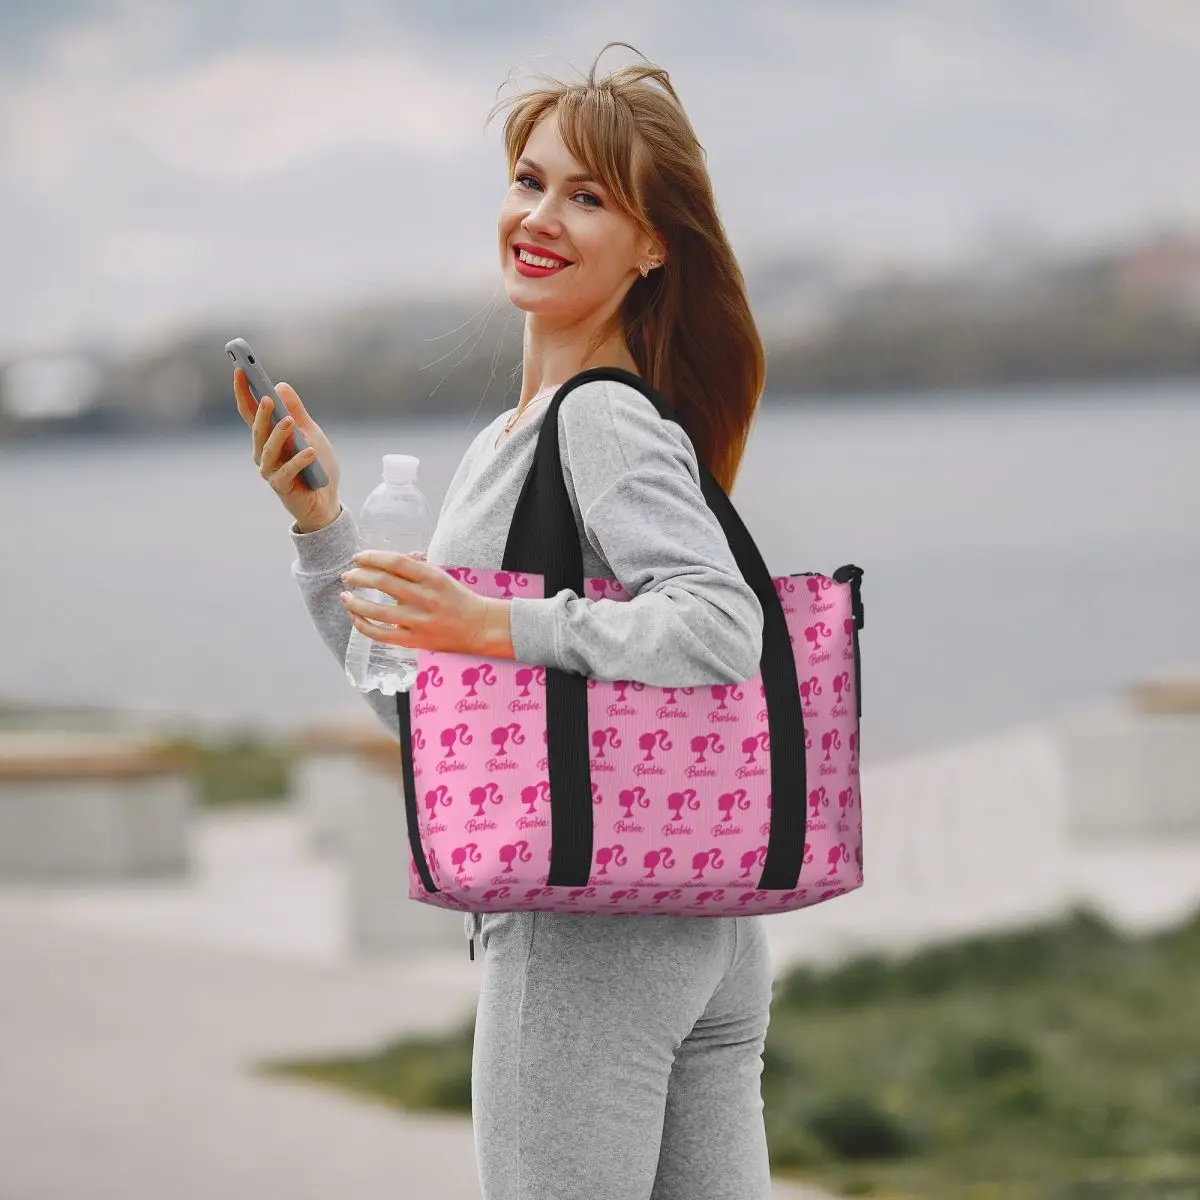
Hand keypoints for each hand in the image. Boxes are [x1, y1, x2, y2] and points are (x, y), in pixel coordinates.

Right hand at [234, 369, 341, 530]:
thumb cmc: (317, 466)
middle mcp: (263, 453)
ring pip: (268, 449)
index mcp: (268, 437)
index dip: (244, 392)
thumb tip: (280, 385)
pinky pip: (287, 471)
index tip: (240, 370)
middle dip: (260, 413)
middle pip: (257, 430)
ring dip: (279, 434)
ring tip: (289, 422)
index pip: (251, 412)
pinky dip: (299, 461)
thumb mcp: (312, 433)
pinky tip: (309, 452)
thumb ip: (297, 412)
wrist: (325, 501)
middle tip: (267, 397)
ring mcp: (270, 471)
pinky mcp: (281, 486)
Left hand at [339, 550, 509, 656]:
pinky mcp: (414, 639)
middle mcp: (424, 597)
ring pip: (376, 610)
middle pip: (382, 582)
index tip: (358, 558)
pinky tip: (355, 618)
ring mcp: (418, 620)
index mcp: (431, 577)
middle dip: (358, 576)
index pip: (394, 562)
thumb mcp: (440, 576)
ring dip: (355, 601)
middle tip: (348, 576)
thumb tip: (381, 565)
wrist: (479, 626)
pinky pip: (381, 634)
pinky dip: (363, 626)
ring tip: (345, 596)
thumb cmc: (458, 599)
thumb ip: (414, 570)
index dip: (371, 557)